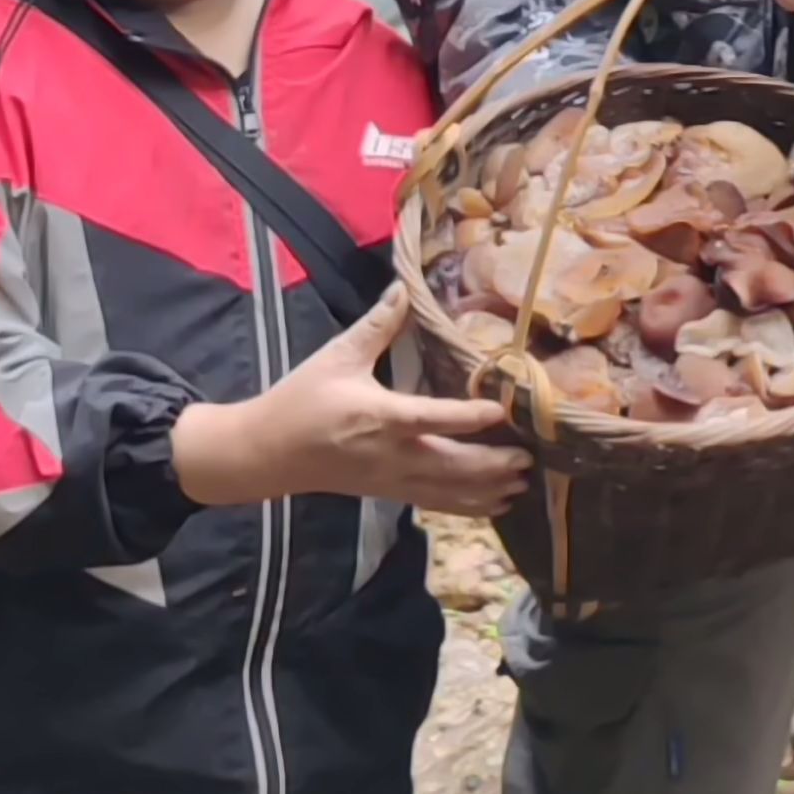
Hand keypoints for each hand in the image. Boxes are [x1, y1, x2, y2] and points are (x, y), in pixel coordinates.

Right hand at [172, 292, 529, 518]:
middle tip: (530, 458)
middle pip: (451, 466)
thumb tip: (404, 287)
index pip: (433, 419)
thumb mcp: (337, 357)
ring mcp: (391, 479)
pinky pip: (434, 503)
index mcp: (379, 416)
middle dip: (493, 465)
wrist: (264, 454)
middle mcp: (391, 453)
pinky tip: (493, 503)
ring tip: (522, 485)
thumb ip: (377, 325)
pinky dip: (466, 506)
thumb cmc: (300, 401)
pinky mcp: (388, 493)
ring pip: (447, 492)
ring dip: (486, 490)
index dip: (470, 416)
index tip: (503, 410)